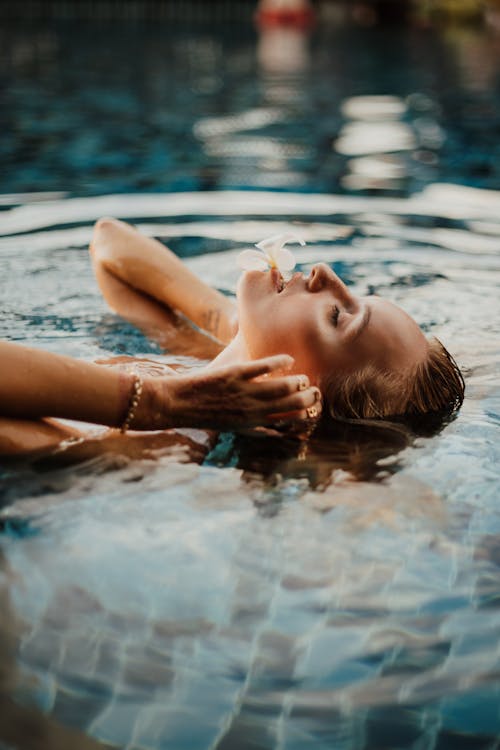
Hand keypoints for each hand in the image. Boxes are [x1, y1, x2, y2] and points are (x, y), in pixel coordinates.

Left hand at [136, 355, 321, 430]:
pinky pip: (263, 367)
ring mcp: (243, 392)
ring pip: (282, 387)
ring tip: (303, 376)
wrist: (175, 404)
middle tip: (315, 390)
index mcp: (252, 422)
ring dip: (297, 382)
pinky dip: (279, 362)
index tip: (313, 406)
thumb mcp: (233, 426)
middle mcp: (251, 409)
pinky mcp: (234, 375)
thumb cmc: (204, 415)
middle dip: (307, 398)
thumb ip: (255, 426)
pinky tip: (287, 359)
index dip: (304, 414)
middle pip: (290, 404)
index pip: (287, 420)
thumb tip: (274, 430)